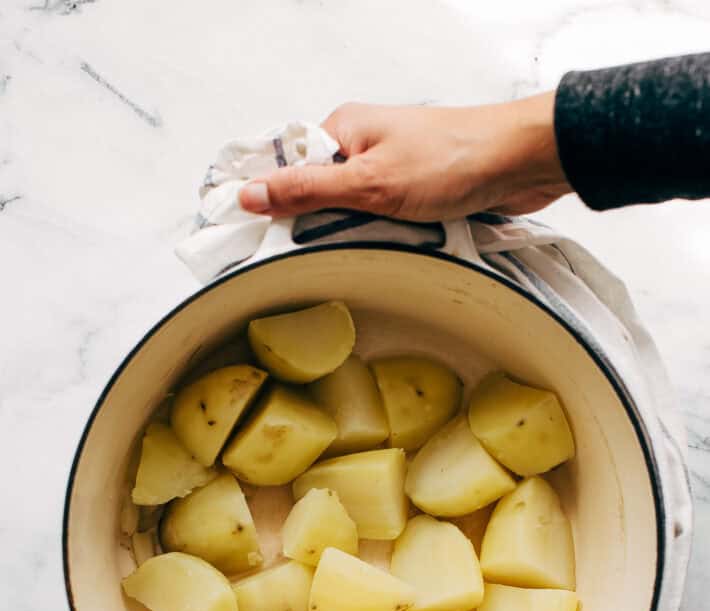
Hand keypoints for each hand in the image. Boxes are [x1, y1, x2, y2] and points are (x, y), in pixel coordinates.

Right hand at [239, 95, 569, 221]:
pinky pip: (390, 225)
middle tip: (353, 236)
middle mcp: (366, 146)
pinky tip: (412, 240)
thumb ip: (308, 190)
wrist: (523, 163)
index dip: (278, 203)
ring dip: (372, 236)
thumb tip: (253, 194)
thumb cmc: (455, 158)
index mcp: (345, 129)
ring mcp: (393, 171)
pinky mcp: (418, 194)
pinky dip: (398, 238)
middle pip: (323, 199)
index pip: (290, 168)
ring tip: (393, 235)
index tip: (267, 235)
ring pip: (358, 217)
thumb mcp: (369, 182)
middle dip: (334, 227)